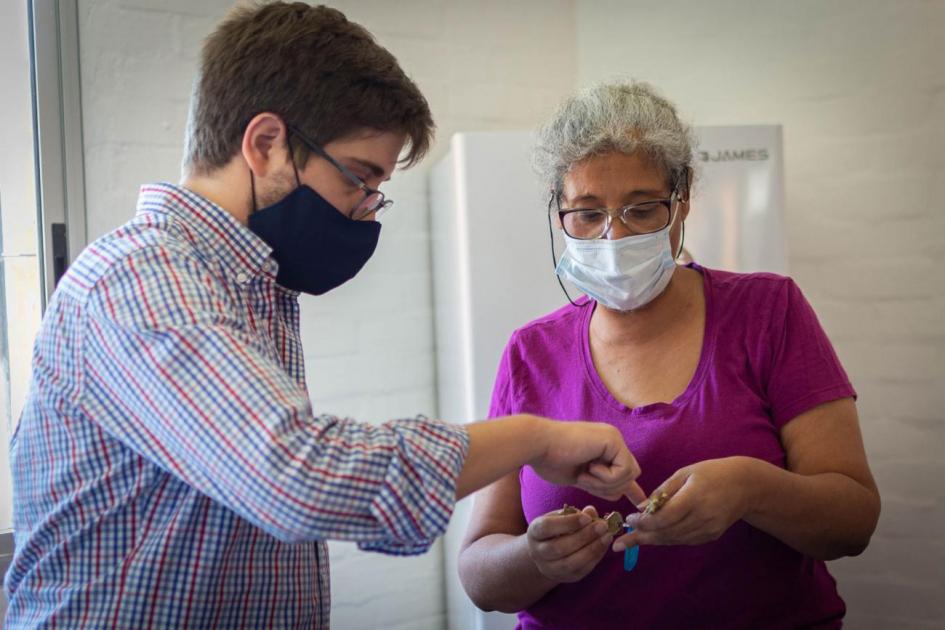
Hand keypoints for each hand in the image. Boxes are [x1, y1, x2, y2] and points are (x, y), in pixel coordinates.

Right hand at [526, 506, 613, 582]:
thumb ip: (575, 513)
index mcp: (534, 532)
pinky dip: (595, 558)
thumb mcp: (561, 516)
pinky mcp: (564, 578)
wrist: (548, 551)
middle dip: (583, 537)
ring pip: (570, 563)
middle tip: (602, 526)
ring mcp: (550, 568)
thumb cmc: (556, 528)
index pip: (547, 528)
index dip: (567, 523)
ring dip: (592, 549)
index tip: (586, 517)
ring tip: (607, 536)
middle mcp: (538, 553)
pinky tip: (604, 546)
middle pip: (558, 548)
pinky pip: (581, 571)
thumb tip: (591, 511)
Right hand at [532, 421, 645, 504]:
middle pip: (630, 475)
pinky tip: (588, 468)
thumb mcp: (581, 478)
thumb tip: (620, 495)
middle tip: (586, 481)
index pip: (626, 470)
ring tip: (583, 474)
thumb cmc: (550, 461)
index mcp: (605, 447)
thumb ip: (600, 485)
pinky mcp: (613, 440)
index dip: (633, 490)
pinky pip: (623, 470)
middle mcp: (612, 440)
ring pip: (628, 475)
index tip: (641, 505)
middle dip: (610, 487)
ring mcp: (614, 438)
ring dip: (605, 483)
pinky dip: (606, 477)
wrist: (537, 446)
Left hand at [614, 457, 754, 550]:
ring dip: (651, 541)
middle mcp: (701, 517)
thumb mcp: (685, 473)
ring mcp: (707, 529)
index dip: (644, 522)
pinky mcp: (710, 536)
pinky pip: (683, 540)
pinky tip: (652, 538)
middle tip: (619, 544)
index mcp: (694, 498)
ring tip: (630, 542)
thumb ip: (662, 491)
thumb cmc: (712, 473)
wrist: (745, 486)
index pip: (664, 517)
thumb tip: (641, 508)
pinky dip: (666, 539)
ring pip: (673, 539)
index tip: (628, 520)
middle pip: (666, 532)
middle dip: (640, 538)